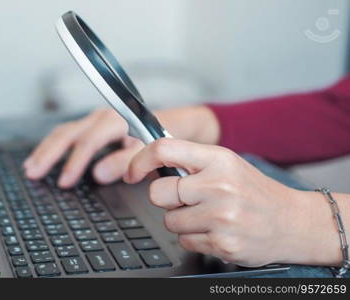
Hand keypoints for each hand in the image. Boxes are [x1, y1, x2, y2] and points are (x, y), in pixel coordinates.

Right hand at [24, 106, 219, 187]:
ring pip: (65, 132)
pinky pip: (70, 134)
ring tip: (32, 167)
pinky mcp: (96, 126)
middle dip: (49, 154)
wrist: (181, 123)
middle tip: (34, 173)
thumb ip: (128, 161)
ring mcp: (98, 120)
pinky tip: (47, 157)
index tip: (65, 181)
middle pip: (68, 133)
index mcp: (118, 120)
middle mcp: (104, 117)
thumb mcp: (153, 150)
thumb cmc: (168, 136)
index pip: (89, 140)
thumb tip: (99, 174)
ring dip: (47, 150)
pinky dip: (55, 146)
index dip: (75, 161)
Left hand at [124, 138, 342, 266]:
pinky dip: (194, 238)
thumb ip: (191, 161)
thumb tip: (151, 160)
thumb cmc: (255, 191)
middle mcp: (218, 185)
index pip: (164, 149)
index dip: (140, 161)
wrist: (293, 222)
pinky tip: (215, 230)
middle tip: (188, 199)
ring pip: (169, 221)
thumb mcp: (227, 164)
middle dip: (166, 198)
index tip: (133, 173)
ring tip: (209, 215)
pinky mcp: (222, 243)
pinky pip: (184, 241)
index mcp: (218, 159)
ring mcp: (221, 216)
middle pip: (158, 193)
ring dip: (182, 221)